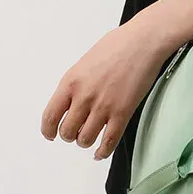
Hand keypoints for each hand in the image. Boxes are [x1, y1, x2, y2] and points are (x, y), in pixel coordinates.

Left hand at [40, 21, 172, 160]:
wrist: (144, 42)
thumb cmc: (119, 45)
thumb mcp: (85, 61)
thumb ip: (76, 83)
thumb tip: (72, 99)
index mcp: (71, 82)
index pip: (50, 116)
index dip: (48, 130)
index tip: (50, 134)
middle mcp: (84, 96)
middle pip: (67, 131)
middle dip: (70, 135)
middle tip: (75, 132)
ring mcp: (103, 106)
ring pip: (85, 139)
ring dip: (85, 141)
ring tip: (89, 137)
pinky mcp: (122, 113)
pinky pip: (109, 141)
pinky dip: (103, 151)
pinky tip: (101, 152)